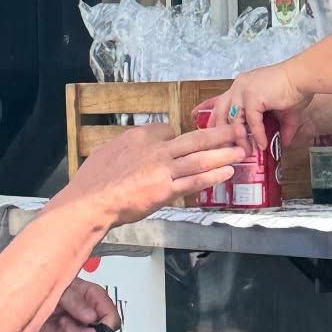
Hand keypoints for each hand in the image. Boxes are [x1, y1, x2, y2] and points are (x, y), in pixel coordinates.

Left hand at [35, 278, 120, 331]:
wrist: (31, 307)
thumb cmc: (48, 293)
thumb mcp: (61, 290)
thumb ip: (75, 301)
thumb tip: (91, 317)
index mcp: (97, 301)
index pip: (113, 320)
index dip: (104, 330)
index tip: (88, 330)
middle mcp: (96, 321)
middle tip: (64, 323)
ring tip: (61, 331)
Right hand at [52, 123, 243, 226]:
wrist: (90, 202)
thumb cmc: (93, 181)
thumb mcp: (107, 151)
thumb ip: (126, 148)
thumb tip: (132, 149)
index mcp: (140, 137)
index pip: (168, 130)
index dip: (181, 136)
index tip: (190, 141)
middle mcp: (155, 149)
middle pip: (193, 139)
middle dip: (218, 135)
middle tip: (235, 130)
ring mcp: (163, 169)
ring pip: (200, 159)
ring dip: (223, 154)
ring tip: (240, 151)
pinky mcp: (166, 190)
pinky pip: (194, 182)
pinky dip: (212, 176)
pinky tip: (226, 173)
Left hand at [209, 63, 311, 150]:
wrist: (304, 76)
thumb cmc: (295, 88)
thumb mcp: (283, 111)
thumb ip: (281, 127)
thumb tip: (285, 143)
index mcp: (241, 86)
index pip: (221, 104)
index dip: (216, 121)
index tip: (214, 136)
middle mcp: (238, 87)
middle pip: (219, 112)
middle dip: (220, 133)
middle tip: (225, 149)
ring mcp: (243, 91)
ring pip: (234, 120)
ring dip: (240, 138)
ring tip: (246, 151)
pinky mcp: (253, 96)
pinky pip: (252, 121)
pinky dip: (257, 135)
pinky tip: (262, 145)